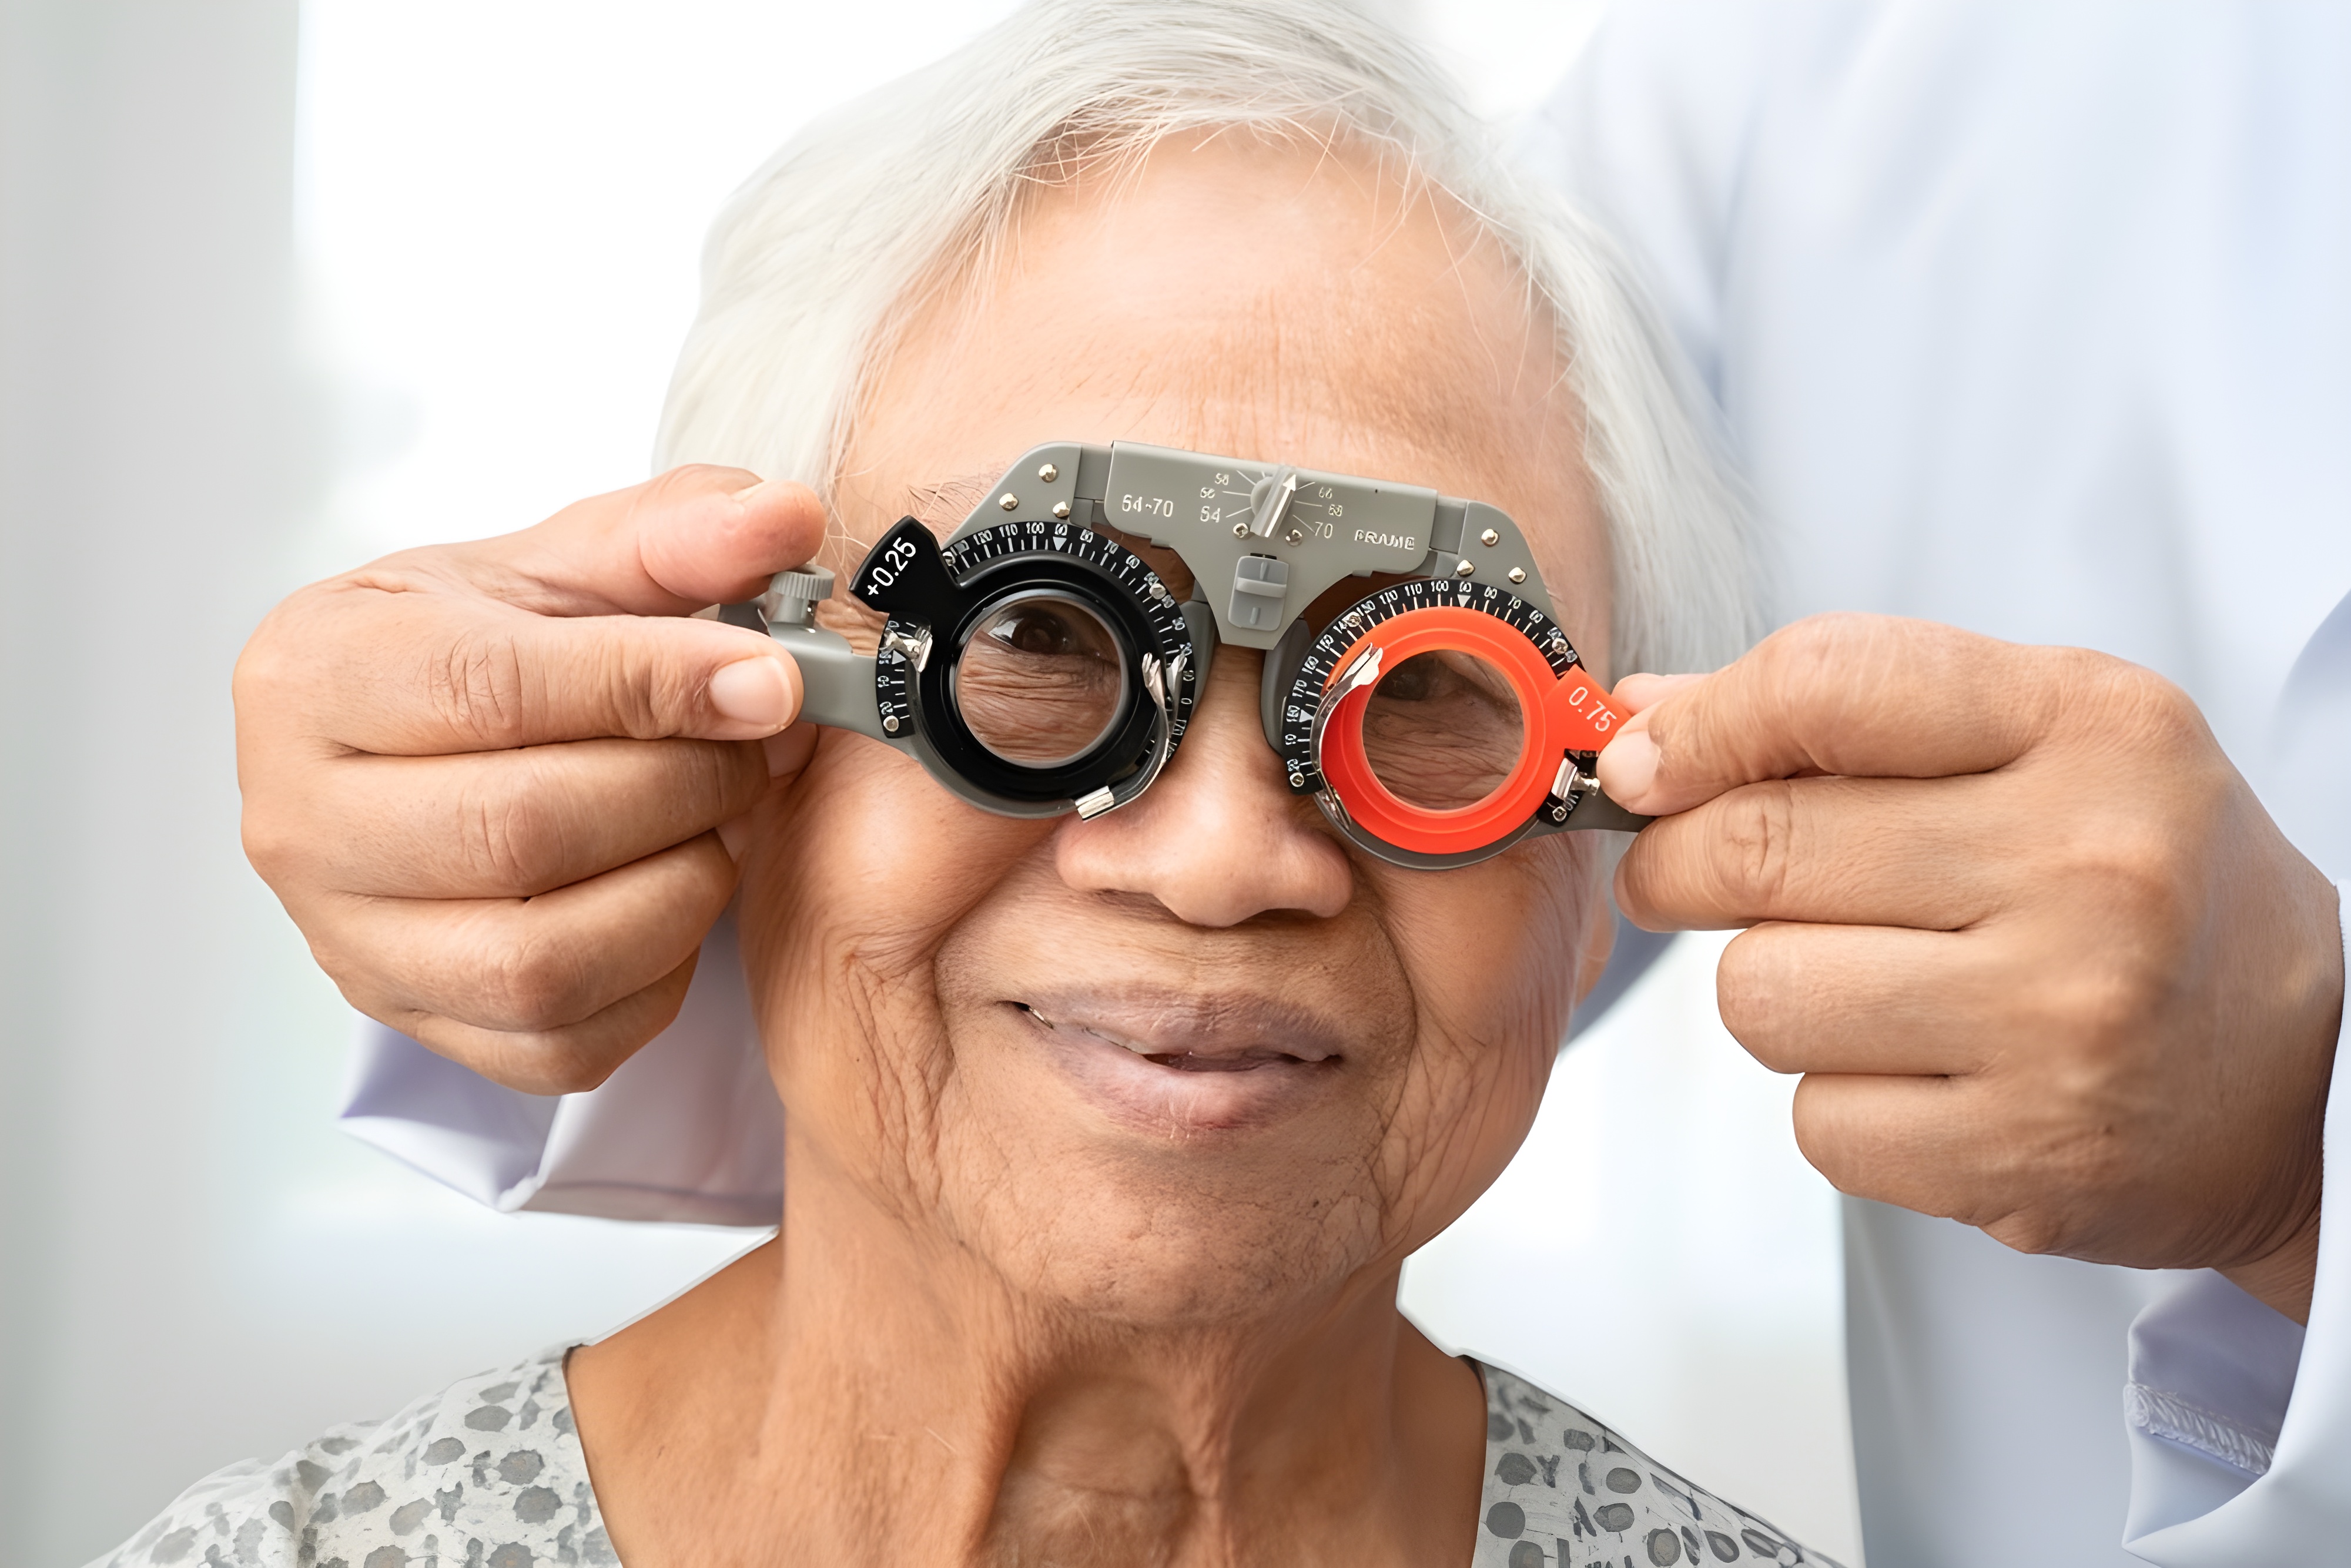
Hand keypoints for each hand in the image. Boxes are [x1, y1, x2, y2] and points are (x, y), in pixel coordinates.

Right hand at [236, 466, 825, 1092]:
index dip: (651, 686)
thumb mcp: (564, 564)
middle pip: (519, 831)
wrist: (418, 739)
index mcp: (317, 674)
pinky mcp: (413, 1024)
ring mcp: (348, 939)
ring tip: (712, 823)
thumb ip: (676, 533)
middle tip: (753, 748)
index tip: (769, 679)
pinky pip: (559, 1045)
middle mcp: (300, 820)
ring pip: (540, 961)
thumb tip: (784, 517)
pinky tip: (670, 900)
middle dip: (679, 787)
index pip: (492, 691)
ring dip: (676, 892)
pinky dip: (653, 980)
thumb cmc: (483, 644)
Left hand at [1597, 614, 2344, 1321]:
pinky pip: (1814, 1120)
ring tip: (1863, 981)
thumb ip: (1844, 711)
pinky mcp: (2023, 1161)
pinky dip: (1836, 1101)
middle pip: (1756, 847)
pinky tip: (1923, 1074)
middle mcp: (2090, 870)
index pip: (1826, 683)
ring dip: (1770, 988)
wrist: (2307, 1078)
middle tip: (1687, 872)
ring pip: (1760, 993)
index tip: (1647, 761)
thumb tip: (1644, 716)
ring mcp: (2060, 1025)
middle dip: (1677, 863)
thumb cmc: (2144, 884)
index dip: (1696, 725)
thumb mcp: (2040, 741)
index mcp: (2093, 728)